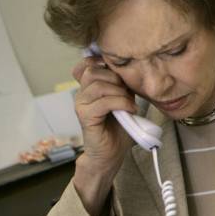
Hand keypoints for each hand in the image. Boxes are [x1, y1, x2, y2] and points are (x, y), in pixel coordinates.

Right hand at [72, 56, 135, 176]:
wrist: (112, 153)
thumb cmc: (119, 127)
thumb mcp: (124, 100)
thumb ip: (123, 85)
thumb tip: (133, 69)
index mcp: (89, 88)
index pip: (85, 64)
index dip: (101, 62)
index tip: (120, 71)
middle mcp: (81, 93)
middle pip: (93, 71)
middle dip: (116, 78)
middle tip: (128, 93)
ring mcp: (81, 104)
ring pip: (98, 85)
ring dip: (120, 92)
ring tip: (130, 103)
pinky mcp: (85, 117)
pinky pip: (103, 102)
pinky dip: (121, 103)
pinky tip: (130, 110)